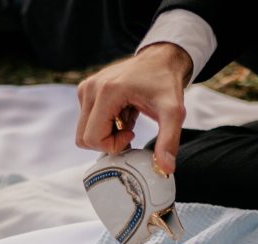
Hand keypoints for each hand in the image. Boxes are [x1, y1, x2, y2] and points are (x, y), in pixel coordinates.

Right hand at [76, 43, 192, 173]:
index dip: (113, 145)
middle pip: (84, 138)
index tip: (132, 134)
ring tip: (128, 118)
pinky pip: (88, 120)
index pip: (92, 138)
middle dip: (108, 142)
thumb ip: (169, 141)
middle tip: (130, 130)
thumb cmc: (166, 83)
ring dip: (108, 133)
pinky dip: (105, 124)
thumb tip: (165, 169)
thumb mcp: (173, 113)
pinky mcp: (87, 90)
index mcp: (106, 92)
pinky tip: (123, 112)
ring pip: (85, 131)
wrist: (161, 59)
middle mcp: (90, 88)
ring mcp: (86, 88)